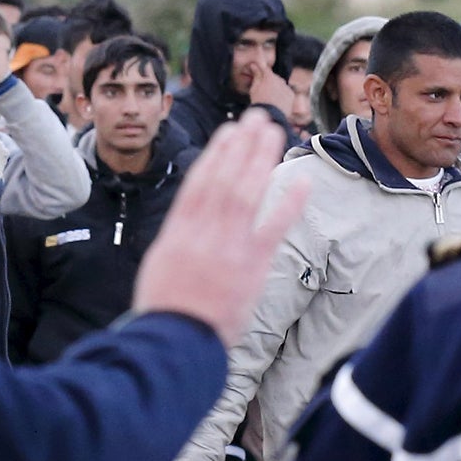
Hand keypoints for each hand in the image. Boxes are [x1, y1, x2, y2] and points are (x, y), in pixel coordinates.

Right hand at [133, 115, 304, 343]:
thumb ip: (178, 239)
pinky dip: (288, 203)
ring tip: (273, 132)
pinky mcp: (251, 266)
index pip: (200, 182)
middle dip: (242, 145)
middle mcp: (203, 232)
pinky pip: (273, 229)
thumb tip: (190, 218)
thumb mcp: (159, 266)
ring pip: (247, 193)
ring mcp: (228, 247)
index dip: (216, 154)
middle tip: (256, 118)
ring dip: (261, 159)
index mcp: (178, 231)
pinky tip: (301, 180)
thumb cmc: (165, 309)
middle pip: (225, 178)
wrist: (176, 342)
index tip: (229, 132)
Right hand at [248, 61, 293, 115]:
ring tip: (269, 98)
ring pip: (280, 85)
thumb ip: (256, 76)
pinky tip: (276, 102)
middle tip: (263, 91)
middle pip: (273, 77)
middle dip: (269, 81)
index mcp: (270, 77)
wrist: (271, 116)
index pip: (265, 69)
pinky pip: (286, 92)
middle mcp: (280, 80)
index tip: (256, 71)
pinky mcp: (291, 95)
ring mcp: (287, 87)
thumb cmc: (260, 102)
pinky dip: (282, 95)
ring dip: (276, 88)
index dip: (260, 70)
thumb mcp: (254, 89)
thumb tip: (254, 66)